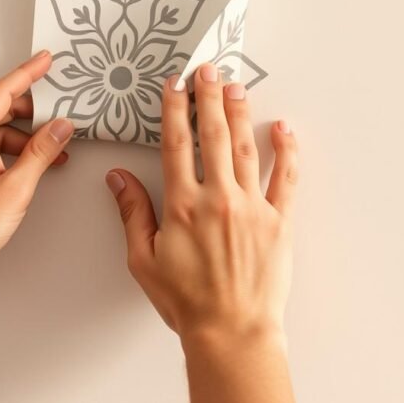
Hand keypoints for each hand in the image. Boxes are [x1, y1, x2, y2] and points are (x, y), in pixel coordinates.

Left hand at [0, 49, 73, 291]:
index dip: (27, 73)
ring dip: (15, 131)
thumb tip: (60, 126)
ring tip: (43, 152)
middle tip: (51, 112)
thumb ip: (41, 153)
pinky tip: (19, 165)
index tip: (45, 61)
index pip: (2, 91)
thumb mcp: (16, 190)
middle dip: (24, 104)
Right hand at [105, 64, 296, 345]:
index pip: (175, 144)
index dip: (173, 109)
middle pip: (212, 135)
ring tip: (235, 86)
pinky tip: (282, 128)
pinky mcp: (278, 221)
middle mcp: (217, 198)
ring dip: (239, 113)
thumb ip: (132, 214)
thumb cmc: (186, 302)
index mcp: (182, 205)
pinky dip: (285, 150)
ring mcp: (251, 207)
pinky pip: (284, 177)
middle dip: (208, 97)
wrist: (231, 333)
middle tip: (207, 70)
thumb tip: (118, 179)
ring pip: (244, 148)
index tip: (174, 85)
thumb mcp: (144, 260)